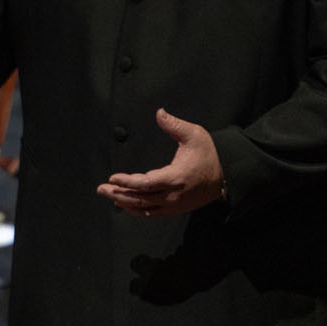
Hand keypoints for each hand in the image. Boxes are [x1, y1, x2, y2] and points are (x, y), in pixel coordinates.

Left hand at [97, 108, 225, 217]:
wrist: (226, 176)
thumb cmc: (209, 154)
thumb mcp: (195, 135)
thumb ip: (174, 125)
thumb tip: (159, 112)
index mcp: (176, 177)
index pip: (145, 183)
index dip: (127, 182)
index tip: (112, 177)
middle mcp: (173, 195)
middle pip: (140, 198)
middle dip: (119, 193)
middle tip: (100, 189)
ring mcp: (174, 205)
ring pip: (144, 207)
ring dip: (124, 202)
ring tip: (108, 195)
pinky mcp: (175, 209)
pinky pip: (152, 213)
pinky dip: (137, 210)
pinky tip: (124, 204)